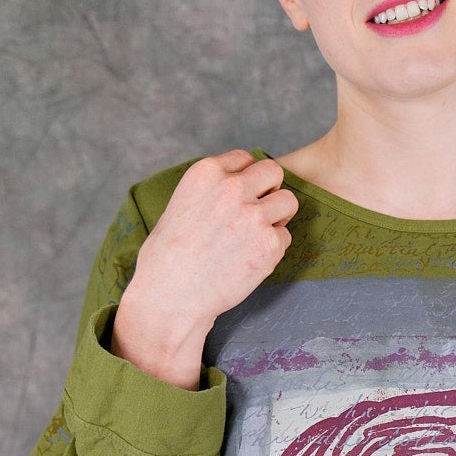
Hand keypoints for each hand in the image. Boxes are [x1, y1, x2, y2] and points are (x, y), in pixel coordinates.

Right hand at [110, 149, 299, 388]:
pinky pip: (285, 236)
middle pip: (274, 172)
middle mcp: (232, 188)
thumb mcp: (180, 206)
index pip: (245, 158)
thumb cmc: (167, 258)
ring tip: (257, 237)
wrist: (170, 297)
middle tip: (258, 213)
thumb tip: (237, 187)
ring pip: (288, 202)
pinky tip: (250, 260)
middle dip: (270, 190)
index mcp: (206, 173)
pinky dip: (273, 248)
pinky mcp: (269, 244)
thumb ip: (210, 191)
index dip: (247, 179)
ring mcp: (253, 215)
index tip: (240, 198)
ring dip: (278, 217)